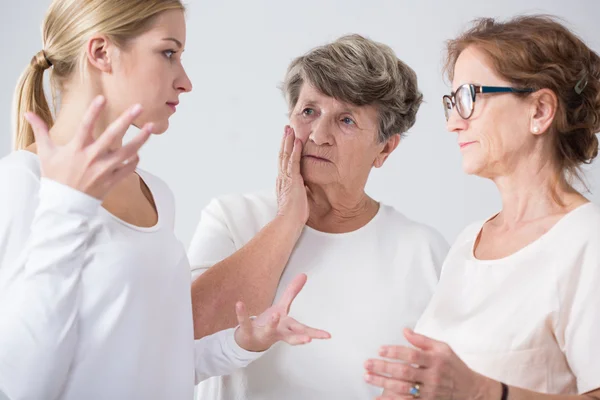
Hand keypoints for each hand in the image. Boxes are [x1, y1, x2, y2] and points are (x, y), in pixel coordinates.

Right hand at [24, 95, 152, 199]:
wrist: (63, 205)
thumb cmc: (55, 176)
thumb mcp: (46, 153)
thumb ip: (40, 131)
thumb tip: (28, 113)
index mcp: (76, 149)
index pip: (85, 126)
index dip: (93, 111)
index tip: (102, 98)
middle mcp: (91, 158)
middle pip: (112, 136)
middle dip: (126, 120)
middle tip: (139, 107)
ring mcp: (104, 170)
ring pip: (127, 152)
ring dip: (141, 140)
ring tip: (151, 127)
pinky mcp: (112, 181)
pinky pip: (128, 169)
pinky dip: (135, 161)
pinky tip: (138, 153)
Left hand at [234, 273, 329, 351]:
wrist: (250, 341)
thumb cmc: (270, 325)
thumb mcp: (282, 307)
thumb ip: (292, 292)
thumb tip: (304, 274)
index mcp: (287, 327)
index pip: (304, 330)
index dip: (316, 333)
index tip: (328, 336)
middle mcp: (278, 332)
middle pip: (290, 336)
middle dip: (299, 337)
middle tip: (309, 339)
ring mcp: (263, 332)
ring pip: (269, 330)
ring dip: (273, 324)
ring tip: (275, 315)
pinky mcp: (248, 331)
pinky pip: (245, 322)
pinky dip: (242, 314)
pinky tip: (239, 304)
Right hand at [276, 126, 308, 225]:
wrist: (288, 221)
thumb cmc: (293, 216)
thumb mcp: (296, 200)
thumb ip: (297, 192)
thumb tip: (301, 189)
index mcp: (283, 182)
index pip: (283, 162)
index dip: (285, 150)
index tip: (287, 140)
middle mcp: (282, 177)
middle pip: (282, 155)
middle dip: (285, 141)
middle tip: (286, 129)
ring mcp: (286, 177)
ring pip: (286, 155)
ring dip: (288, 141)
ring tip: (290, 129)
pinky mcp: (292, 179)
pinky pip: (294, 161)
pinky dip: (295, 150)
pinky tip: (298, 141)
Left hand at [364, 328, 493, 399]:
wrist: (470, 390)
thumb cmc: (453, 366)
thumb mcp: (443, 348)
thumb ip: (422, 340)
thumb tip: (405, 331)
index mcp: (436, 360)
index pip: (412, 355)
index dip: (395, 352)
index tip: (380, 349)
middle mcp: (432, 377)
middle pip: (404, 372)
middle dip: (383, 368)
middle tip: (367, 364)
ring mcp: (429, 392)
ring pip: (403, 388)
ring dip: (383, 383)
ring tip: (367, 377)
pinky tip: (378, 397)